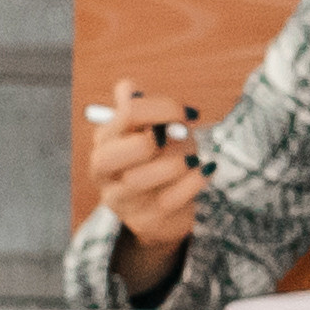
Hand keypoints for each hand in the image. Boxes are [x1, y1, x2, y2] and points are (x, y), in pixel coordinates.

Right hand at [87, 79, 209, 281]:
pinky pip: (169, 199)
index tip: (189, 113)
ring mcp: (121, 200)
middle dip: (153, 141)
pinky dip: (193, 181)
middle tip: (182, 138)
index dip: (163, 108)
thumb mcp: (153, 132)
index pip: (126, 115)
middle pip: (112, 153)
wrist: (165, 212)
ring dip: (176, 163)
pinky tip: (205, 170)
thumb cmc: (159, 162)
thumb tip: (127, 88)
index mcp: (105, 141)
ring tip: (194, 159)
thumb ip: (141, 110)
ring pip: (139, 179)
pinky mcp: (145, 221)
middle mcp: (104, 172)